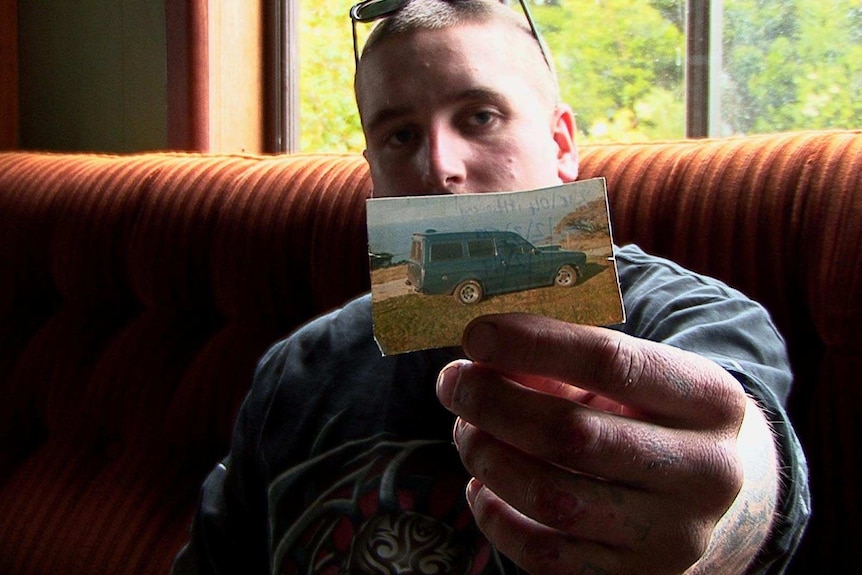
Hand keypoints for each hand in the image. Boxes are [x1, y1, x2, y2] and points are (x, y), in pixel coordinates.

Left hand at [435, 314, 777, 573]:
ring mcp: (673, 536)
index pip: (611, 363)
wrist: (709, 492)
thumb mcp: (631, 377)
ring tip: (467, 430)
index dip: (532, 346)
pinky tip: (483, 485)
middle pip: (573, 435)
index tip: (477, 336)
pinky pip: (544, 556)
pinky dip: (495, 516)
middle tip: (455, 383)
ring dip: (488, 457)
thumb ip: (565, 362)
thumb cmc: (652, 417)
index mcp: (709, 401)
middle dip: (494, 404)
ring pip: (551, 498)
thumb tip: (483, 356)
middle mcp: (705, 473)